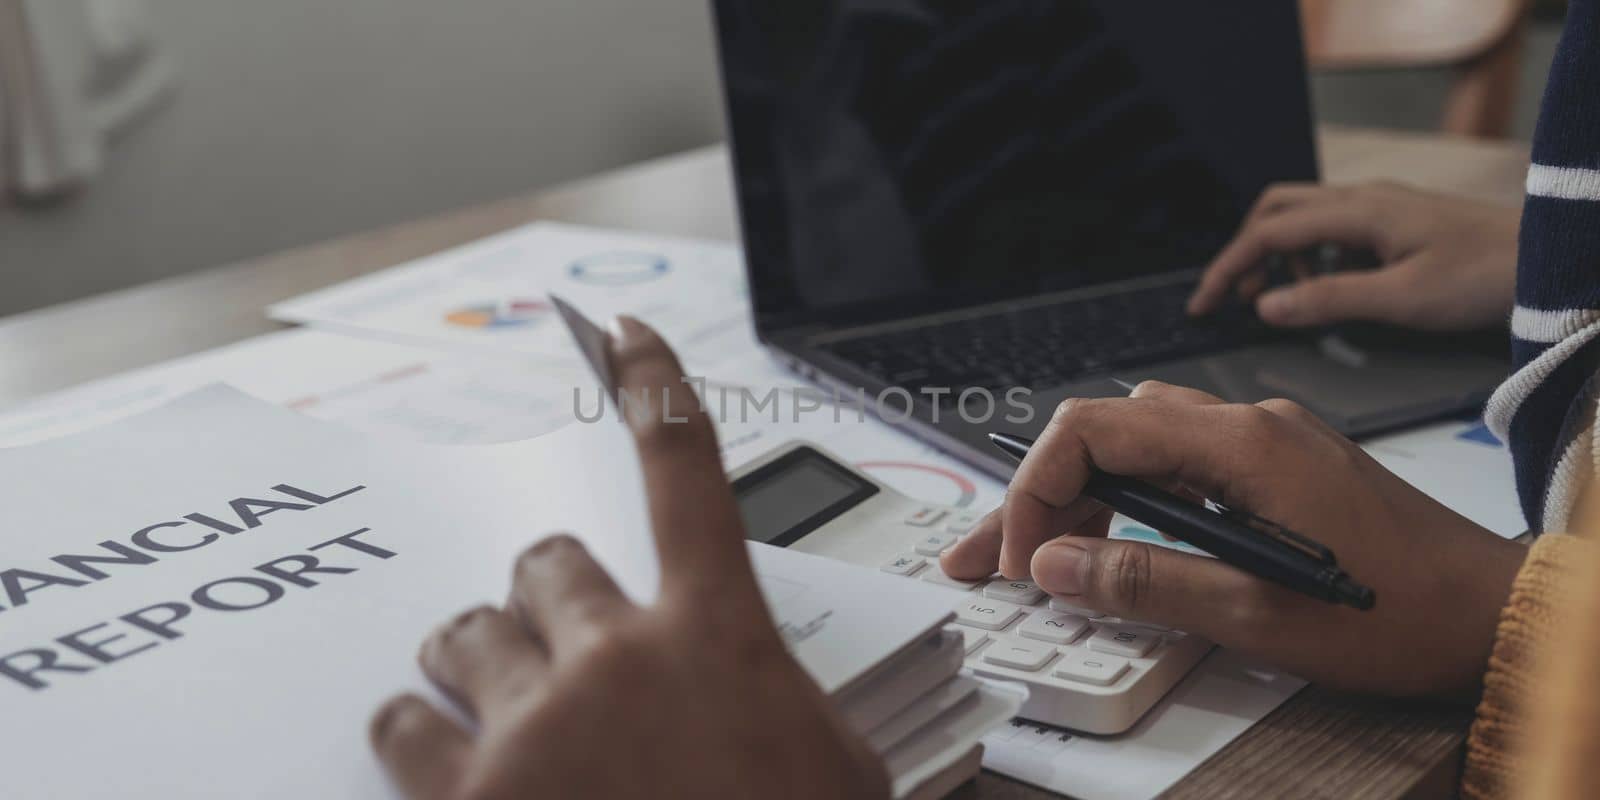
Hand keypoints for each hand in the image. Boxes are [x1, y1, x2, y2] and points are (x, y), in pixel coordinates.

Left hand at [369, 318, 888, 799]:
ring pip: (466, 631)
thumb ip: (788, 699)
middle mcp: (618, 660)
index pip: (688, 473)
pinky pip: (402, 722)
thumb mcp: (837, 767)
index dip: (655, 388)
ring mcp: (535, 728)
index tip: (622, 333)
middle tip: (566, 644)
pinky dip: (413, 727)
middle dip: (553, 596)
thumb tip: (754, 687)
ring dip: (479, 654)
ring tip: (493, 693)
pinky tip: (435, 748)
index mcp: (721, 638)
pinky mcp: (467, 799)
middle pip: (548, 561)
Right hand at [941, 382, 1527, 696]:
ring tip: (1040, 553)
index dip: (1036, 489)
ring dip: (1082, 495)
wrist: (1494, 612)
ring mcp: (1266, 442)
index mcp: (1240, 445)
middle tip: (992, 557)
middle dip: (1040, 495)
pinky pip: (1181, 466)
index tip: (1020, 555)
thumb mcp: (1257, 616)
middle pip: (1107, 434)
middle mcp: (1248, 425)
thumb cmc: (1400, 611)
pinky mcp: (1278, 468)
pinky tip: (1116, 541)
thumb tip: (1056, 565)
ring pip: (1139, 446)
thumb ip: (1145, 583)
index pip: (1094, 430)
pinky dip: (1132, 501)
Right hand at [1187, 182, 1518, 330]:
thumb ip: (1328, 300)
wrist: (1543, 259)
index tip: (1202, 306)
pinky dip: (1311, 257)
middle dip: (1246, 253)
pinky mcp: (1394, 219)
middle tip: (1236, 300)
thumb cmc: (1482, 278)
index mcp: (1357, 212)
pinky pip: (1332, 228)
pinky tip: (1327, 290)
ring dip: (1280, 257)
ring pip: (1302, 217)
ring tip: (1287, 303)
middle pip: (1275, 210)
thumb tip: (1264, 306)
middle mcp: (1362, 199)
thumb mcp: (1401, 299)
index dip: (1228, 268)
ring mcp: (1379, 205)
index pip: (1268, 232)